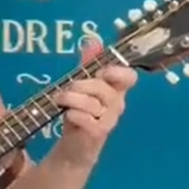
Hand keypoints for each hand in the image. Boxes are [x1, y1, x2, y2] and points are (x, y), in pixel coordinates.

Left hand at [54, 41, 137, 162]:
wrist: (74, 146)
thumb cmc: (80, 113)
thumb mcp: (82, 87)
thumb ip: (88, 65)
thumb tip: (93, 42)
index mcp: (115, 90)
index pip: (128, 77)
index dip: (117, 71)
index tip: (102, 72)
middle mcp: (116, 104)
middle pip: (101, 86)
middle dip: (78, 85)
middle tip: (65, 90)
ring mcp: (109, 119)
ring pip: (91, 102)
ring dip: (70, 99)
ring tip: (60, 101)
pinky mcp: (99, 133)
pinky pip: (86, 118)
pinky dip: (73, 114)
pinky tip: (68, 115)